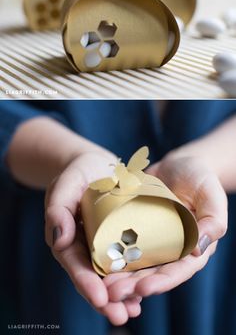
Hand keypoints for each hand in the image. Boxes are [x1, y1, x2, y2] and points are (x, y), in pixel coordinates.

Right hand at [45, 150, 141, 325]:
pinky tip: (145, 291)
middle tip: (121, 316)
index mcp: (67, 238)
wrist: (95, 165)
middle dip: (107, 299)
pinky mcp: (118, 239)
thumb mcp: (66, 184)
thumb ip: (58, 208)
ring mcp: (102, 245)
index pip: (75, 264)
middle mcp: (84, 247)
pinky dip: (133, 276)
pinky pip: (125, 261)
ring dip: (122, 294)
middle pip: (94, 277)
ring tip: (134, 310)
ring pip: (110, 275)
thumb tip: (58, 241)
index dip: (86, 282)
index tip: (100, 298)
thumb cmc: (77, 172)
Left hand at [104, 156, 227, 301]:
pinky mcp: (135, 229)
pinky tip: (95, 260)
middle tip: (112, 292)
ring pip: (133, 264)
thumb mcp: (212, 195)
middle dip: (132, 286)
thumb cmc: (201, 178)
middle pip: (151, 273)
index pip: (177, 272)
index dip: (160, 282)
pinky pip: (122, 244)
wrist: (179, 163)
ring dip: (118, 276)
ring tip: (101, 283)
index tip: (142, 288)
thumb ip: (214, 221)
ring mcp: (151, 241)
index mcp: (192, 249)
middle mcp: (170, 251)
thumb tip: (198, 249)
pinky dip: (111, 254)